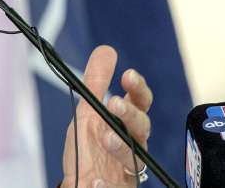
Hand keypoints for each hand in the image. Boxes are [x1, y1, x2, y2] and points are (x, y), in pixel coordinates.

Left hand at [59, 45, 153, 187]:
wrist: (81, 181)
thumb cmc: (89, 148)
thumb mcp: (87, 113)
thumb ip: (95, 83)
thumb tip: (106, 50)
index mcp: (126, 123)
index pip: (141, 102)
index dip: (137, 88)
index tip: (127, 75)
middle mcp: (132, 143)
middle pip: (142, 127)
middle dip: (130, 114)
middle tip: (113, 104)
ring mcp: (129, 166)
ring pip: (136, 156)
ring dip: (120, 145)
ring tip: (105, 138)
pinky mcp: (121, 187)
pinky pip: (117, 187)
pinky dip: (106, 184)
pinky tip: (96, 180)